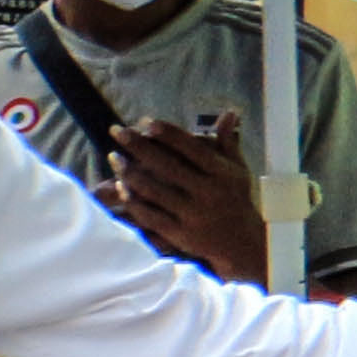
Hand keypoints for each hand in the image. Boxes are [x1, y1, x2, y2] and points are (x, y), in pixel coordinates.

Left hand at [108, 114, 264, 284]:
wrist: (242, 244)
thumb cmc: (236, 199)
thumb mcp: (238, 170)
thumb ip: (228, 141)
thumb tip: (230, 112)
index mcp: (221, 174)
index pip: (190, 147)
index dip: (167, 132)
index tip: (145, 121)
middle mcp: (207, 193)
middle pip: (166, 165)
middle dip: (137, 145)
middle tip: (116, 130)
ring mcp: (192, 215)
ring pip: (154, 190)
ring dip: (129, 172)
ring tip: (114, 157)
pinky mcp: (180, 234)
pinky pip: (151, 215)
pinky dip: (134, 201)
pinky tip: (121, 186)